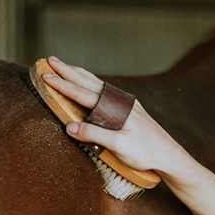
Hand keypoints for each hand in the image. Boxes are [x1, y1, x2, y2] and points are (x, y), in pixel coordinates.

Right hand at [40, 55, 188, 175]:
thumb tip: (70, 126)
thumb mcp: (119, 146)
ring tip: (65, 66)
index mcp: (116, 107)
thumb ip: (95, 135)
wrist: (169, 155)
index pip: (83, 94)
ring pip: (97, 84)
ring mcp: (125, 103)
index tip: (45, 75)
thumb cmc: (146, 152)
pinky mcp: (129, 108)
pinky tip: (89, 84)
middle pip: (88, 82)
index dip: (63, 85)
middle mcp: (120, 100)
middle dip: (67, 71)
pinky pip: (105, 90)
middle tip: (49, 60)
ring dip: (79, 74)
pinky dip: (92, 83)